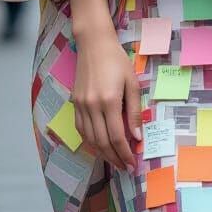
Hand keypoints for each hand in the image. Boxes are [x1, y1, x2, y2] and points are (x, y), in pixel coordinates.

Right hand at [71, 35, 141, 170]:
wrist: (94, 44)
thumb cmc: (117, 60)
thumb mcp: (132, 82)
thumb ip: (134, 111)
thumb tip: (136, 136)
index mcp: (109, 101)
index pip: (116, 136)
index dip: (124, 153)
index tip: (132, 163)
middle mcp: (92, 106)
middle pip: (102, 142)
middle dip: (114, 158)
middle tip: (125, 166)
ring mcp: (81, 105)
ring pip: (90, 139)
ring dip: (102, 153)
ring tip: (114, 160)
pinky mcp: (74, 103)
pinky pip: (81, 129)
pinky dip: (90, 141)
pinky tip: (99, 145)